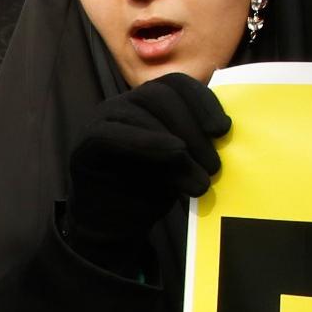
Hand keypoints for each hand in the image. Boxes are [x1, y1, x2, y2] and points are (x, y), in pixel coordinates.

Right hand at [60, 73, 226, 269]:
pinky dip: (147, 142)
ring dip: (178, 144)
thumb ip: (195, 146)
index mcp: (151, 104)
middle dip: (194, 127)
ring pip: (143, 109)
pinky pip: (114, 133)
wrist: (111, 226)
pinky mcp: (88, 140)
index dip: (204, 102)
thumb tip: (222, 139)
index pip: (178, 85)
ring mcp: (104, 118)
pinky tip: (174, 154)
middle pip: (163, 93)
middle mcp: (127, 103)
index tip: (223, 130)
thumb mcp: (180, 166)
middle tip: (213, 167)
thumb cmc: (147, 192)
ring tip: (198, 180)